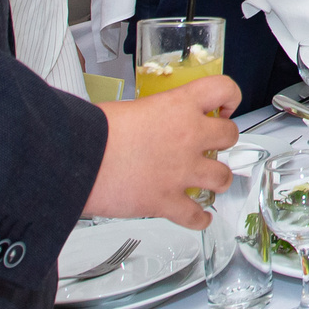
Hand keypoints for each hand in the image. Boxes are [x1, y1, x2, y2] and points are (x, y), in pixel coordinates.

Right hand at [85, 75, 238, 227]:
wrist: (79, 161)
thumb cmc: (94, 132)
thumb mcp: (130, 107)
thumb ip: (152, 114)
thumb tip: (149, 122)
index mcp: (179, 106)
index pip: (224, 89)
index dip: (229, 97)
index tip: (224, 106)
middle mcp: (189, 137)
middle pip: (230, 136)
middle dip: (224, 141)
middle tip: (213, 144)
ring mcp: (182, 172)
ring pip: (223, 177)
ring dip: (218, 179)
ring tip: (209, 180)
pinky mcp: (168, 202)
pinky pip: (197, 216)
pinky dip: (200, 219)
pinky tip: (200, 217)